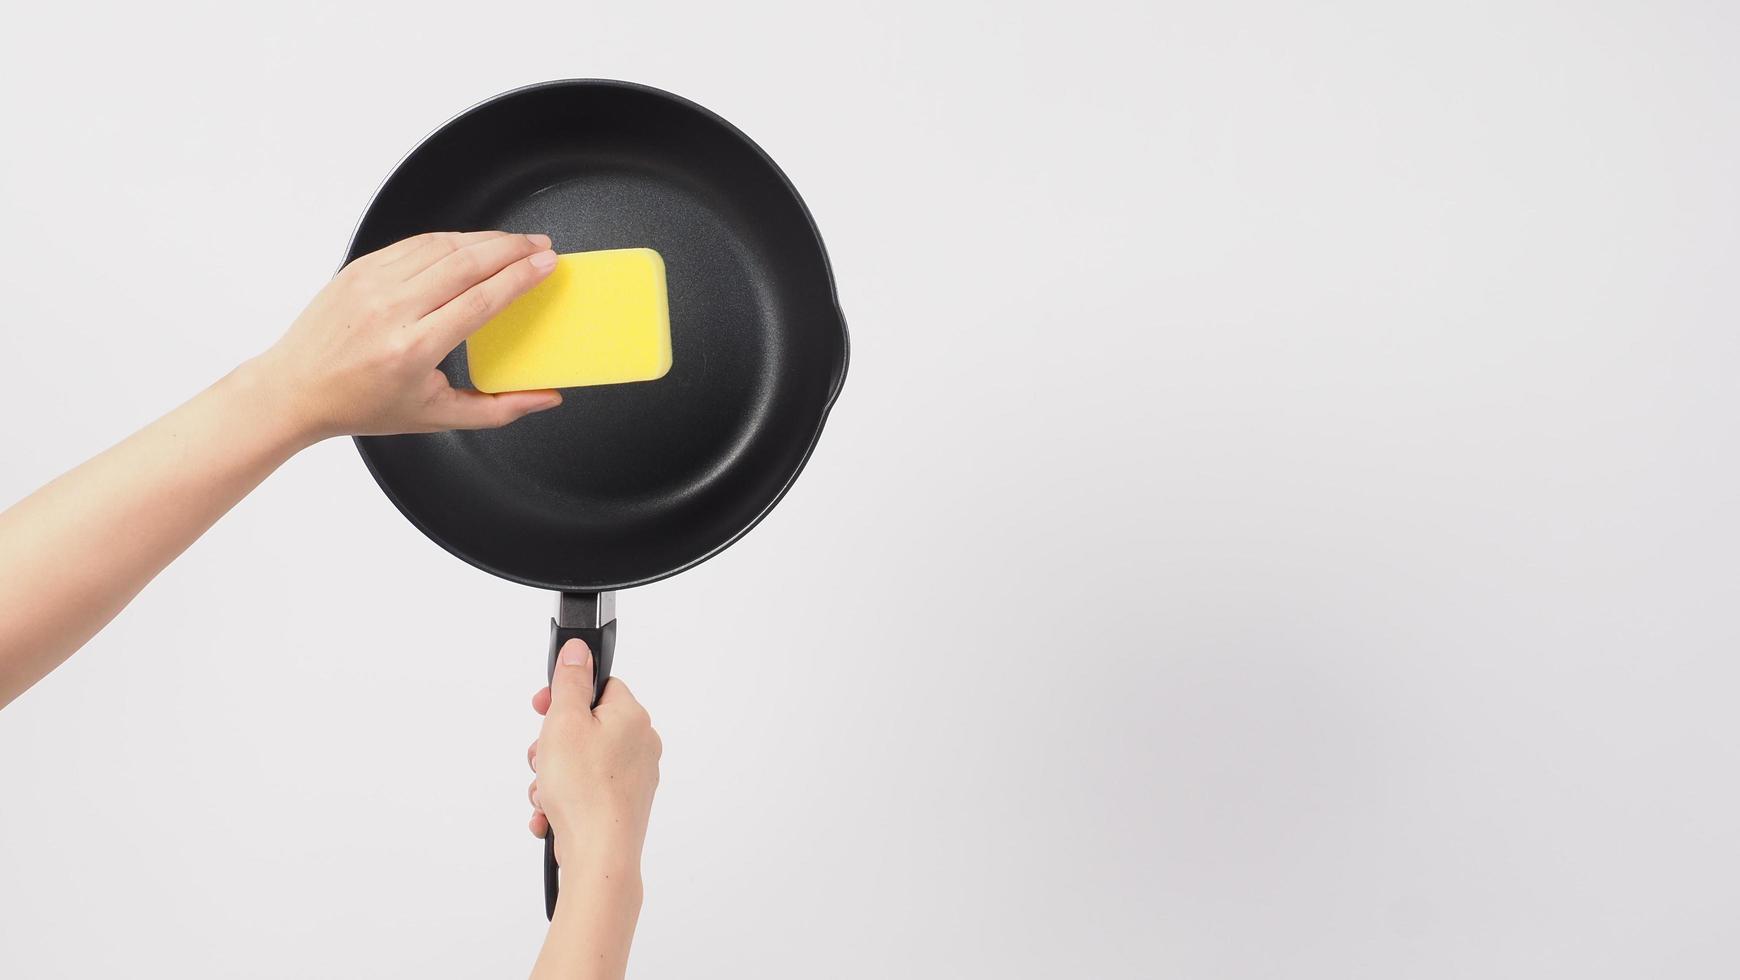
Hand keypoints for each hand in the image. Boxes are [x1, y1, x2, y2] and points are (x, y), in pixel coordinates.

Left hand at [252, 230, 564, 442]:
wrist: (295, 389)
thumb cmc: (362, 406)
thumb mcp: (436, 417)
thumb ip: (499, 410)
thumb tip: (546, 398)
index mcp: (413, 349)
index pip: (480, 300)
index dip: (520, 277)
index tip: (546, 264)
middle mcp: (391, 310)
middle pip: (466, 263)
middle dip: (511, 248)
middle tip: (541, 245)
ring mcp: (371, 283)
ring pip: (441, 245)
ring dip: (485, 239)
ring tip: (514, 242)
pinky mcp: (359, 268)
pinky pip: (414, 244)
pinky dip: (450, 239)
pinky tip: (471, 243)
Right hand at [528, 639, 661, 869]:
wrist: (600, 857)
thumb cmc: (585, 791)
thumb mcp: (565, 722)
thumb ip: (570, 683)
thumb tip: (578, 652)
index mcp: (632, 717)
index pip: (600, 687)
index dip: (565, 696)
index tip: (542, 708)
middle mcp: (641, 745)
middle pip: (585, 728)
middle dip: (552, 745)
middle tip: (541, 760)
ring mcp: (634, 779)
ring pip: (580, 764)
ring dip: (553, 777)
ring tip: (546, 794)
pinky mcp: (623, 807)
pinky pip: (585, 793)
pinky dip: (563, 802)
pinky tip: (551, 816)